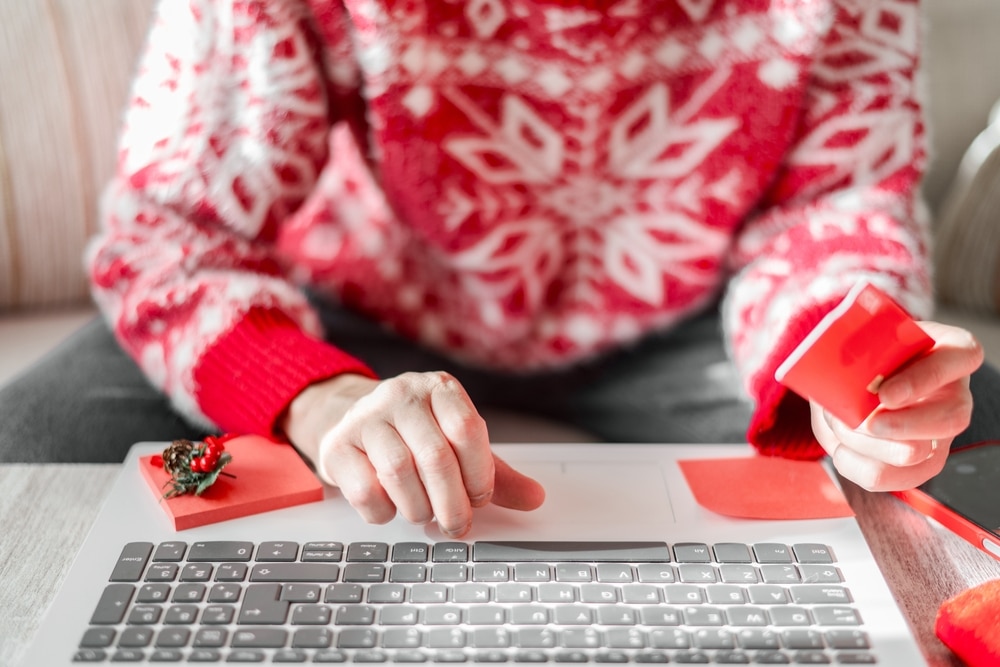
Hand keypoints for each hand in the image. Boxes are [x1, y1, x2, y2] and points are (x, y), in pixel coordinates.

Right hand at [283, 371, 544, 536]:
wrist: (352, 420)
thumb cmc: (416, 437)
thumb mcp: (458, 446)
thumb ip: (496, 474)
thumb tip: (536, 498)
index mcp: (440, 389)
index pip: (467, 429)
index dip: (479, 473)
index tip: (481, 499)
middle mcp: (402, 394)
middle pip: (435, 456)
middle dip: (452, 503)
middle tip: (457, 525)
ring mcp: (365, 417)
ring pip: (398, 472)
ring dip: (418, 508)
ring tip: (424, 514)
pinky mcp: (336, 444)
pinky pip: (364, 489)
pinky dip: (383, 511)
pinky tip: (391, 508)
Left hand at [811, 321, 982, 491]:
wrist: (851, 379)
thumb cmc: (862, 354)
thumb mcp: (860, 344)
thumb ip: (857, 354)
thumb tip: (839, 383)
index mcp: (950, 351)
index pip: (960, 356)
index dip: (923, 380)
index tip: (885, 394)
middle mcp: (952, 394)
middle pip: (951, 418)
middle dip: (903, 426)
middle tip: (868, 423)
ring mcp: (938, 432)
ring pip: (924, 456)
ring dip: (872, 448)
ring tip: (841, 427)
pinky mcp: (917, 462)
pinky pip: (896, 479)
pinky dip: (860, 467)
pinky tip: (842, 449)